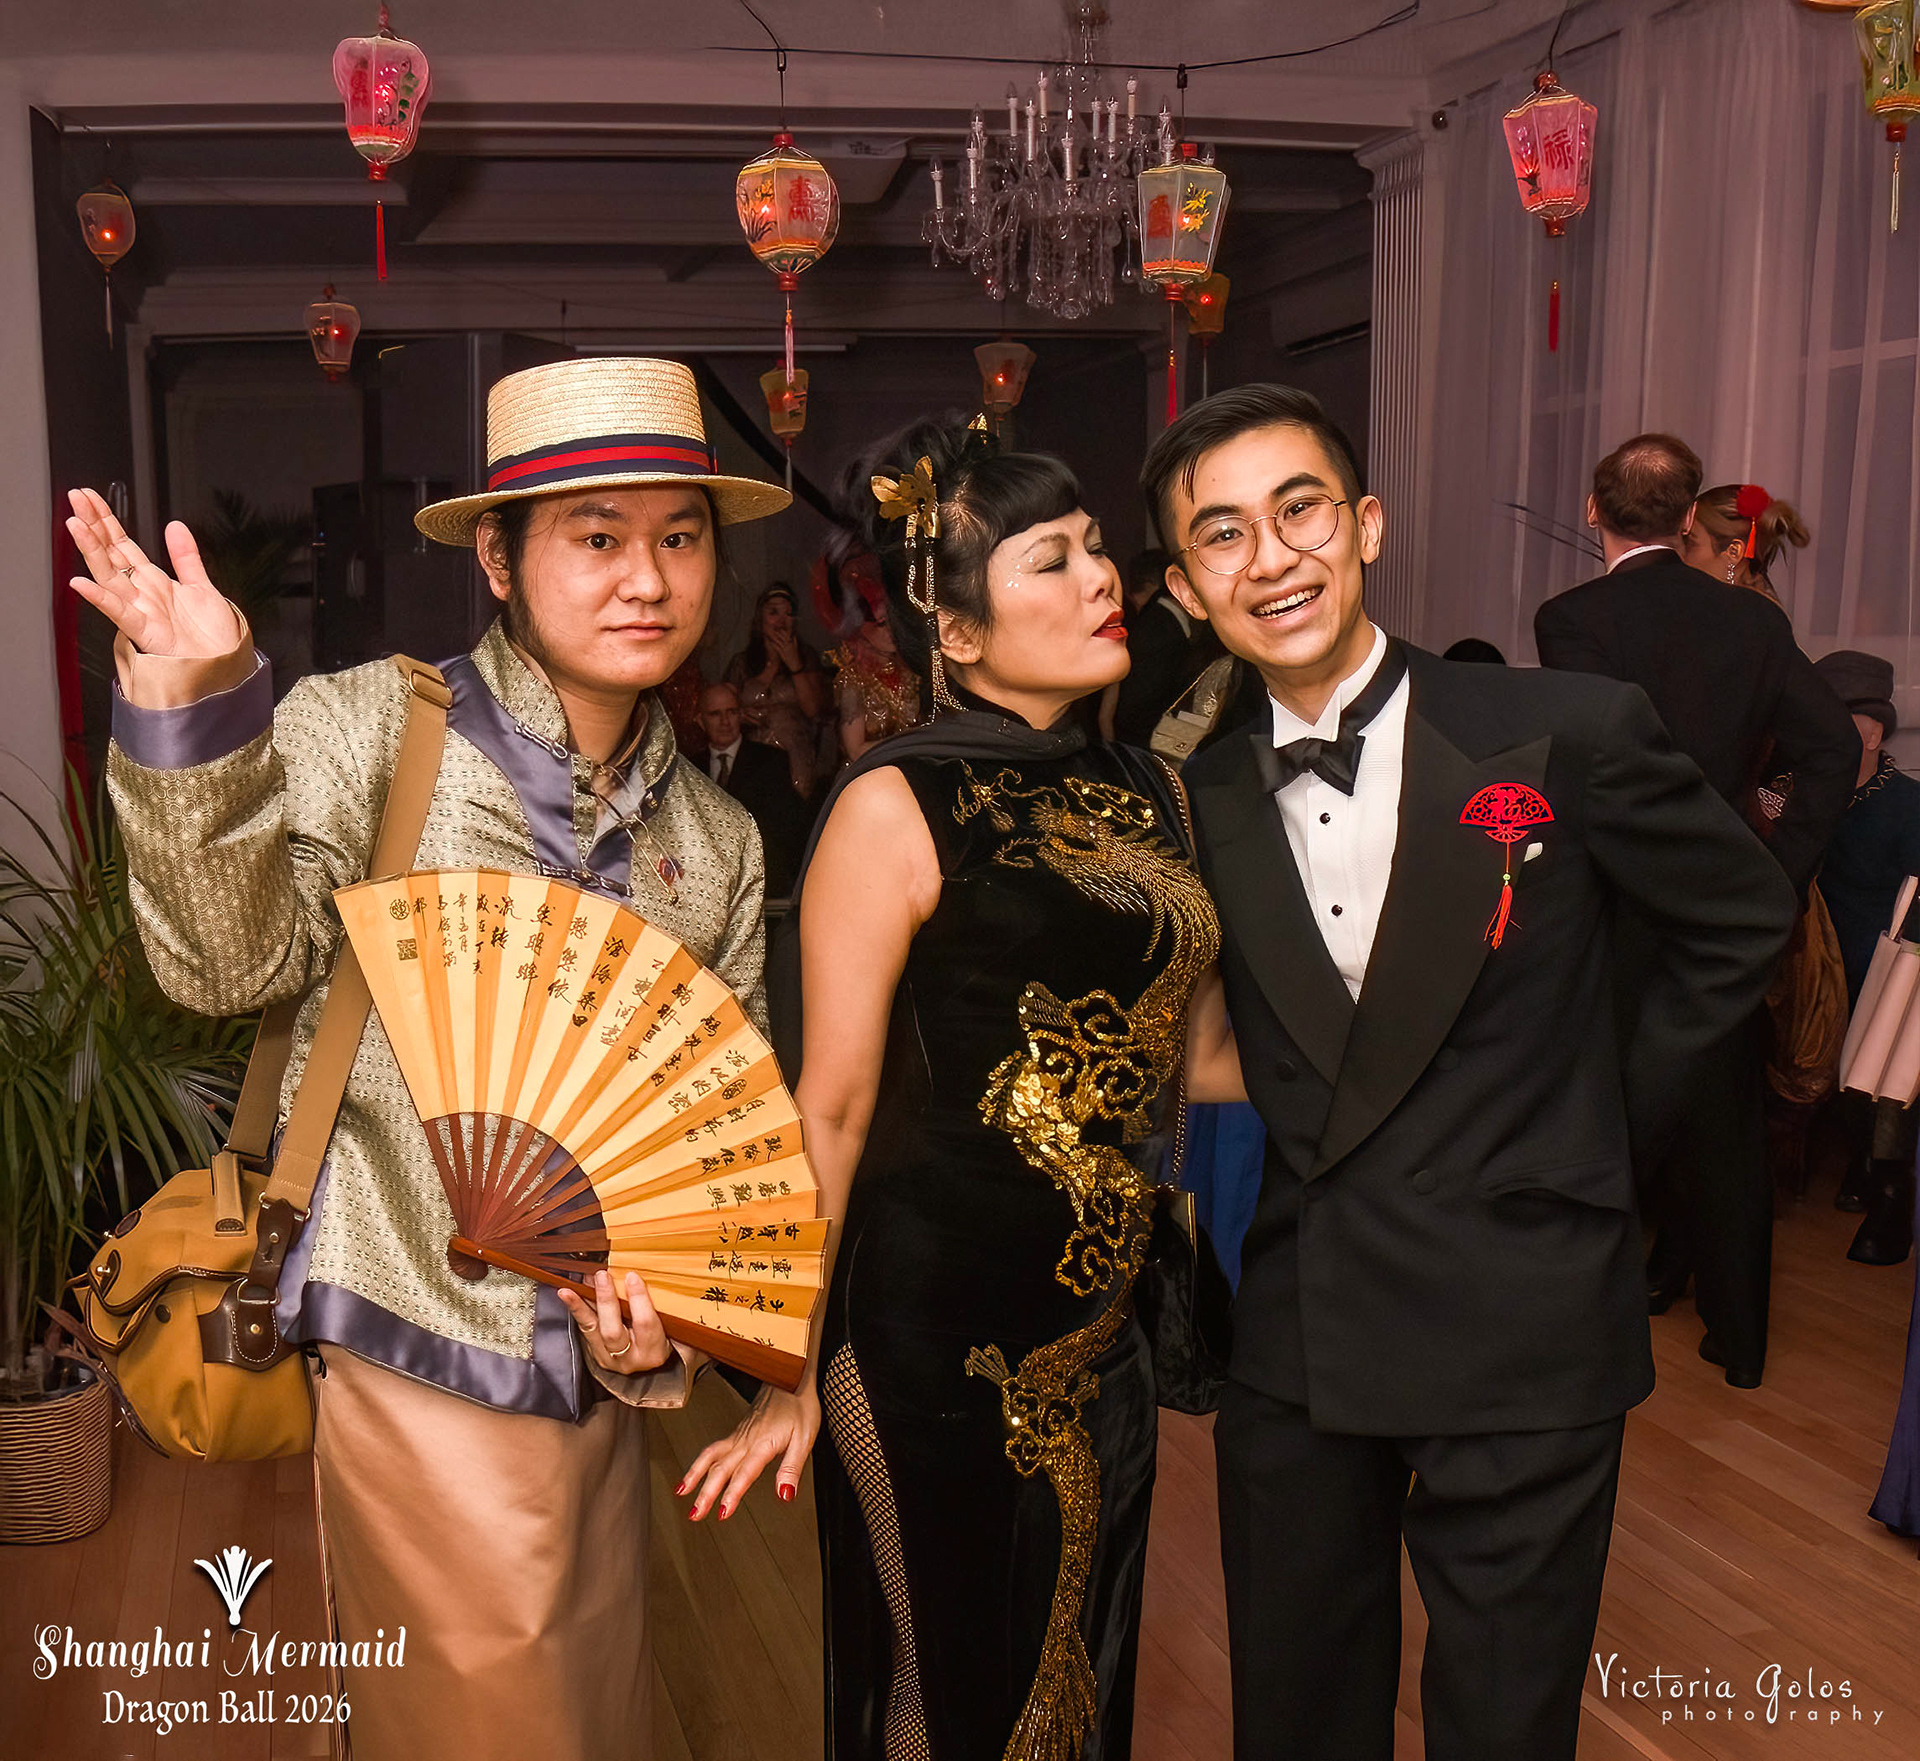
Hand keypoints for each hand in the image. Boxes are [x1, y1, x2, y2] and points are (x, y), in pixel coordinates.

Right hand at [64, 488, 241, 659]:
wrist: (226, 666)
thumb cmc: (213, 637)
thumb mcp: (202, 587)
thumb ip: (186, 556)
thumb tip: (175, 526)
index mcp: (153, 582)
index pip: (121, 544)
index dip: (106, 520)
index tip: (89, 497)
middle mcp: (142, 594)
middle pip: (110, 554)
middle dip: (93, 525)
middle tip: (75, 498)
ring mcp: (141, 612)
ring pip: (109, 577)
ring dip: (91, 551)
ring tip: (75, 527)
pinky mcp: (146, 632)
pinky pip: (120, 613)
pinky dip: (101, 598)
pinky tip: (82, 583)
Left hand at [556, 1268, 672, 1375]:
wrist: (655, 1365)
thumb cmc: (670, 1340)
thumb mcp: (674, 1327)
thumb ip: (664, 1306)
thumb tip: (644, 1274)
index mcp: (655, 1352)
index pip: (645, 1324)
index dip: (639, 1299)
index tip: (632, 1276)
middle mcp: (631, 1359)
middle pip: (614, 1330)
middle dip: (607, 1301)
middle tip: (602, 1275)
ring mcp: (611, 1358)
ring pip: (595, 1330)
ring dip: (584, 1304)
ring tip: (574, 1286)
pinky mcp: (597, 1354)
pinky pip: (585, 1329)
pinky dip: (576, 1309)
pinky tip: (566, 1294)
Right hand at [679, 1380, 819, 1519]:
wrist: (792, 1377)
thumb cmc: (800, 1405)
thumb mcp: (805, 1439)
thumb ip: (792, 1468)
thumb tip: (785, 1494)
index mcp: (763, 1442)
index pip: (745, 1472)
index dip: (733, 1493)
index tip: (723, 1512)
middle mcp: (746, 1439)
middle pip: (721, 1468)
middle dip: (706, 1493)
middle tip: (695, 1514)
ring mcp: (739, 1434)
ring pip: (711, 1456)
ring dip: (695, 1476)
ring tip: (682, 1494)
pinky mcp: (737, 1432)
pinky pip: (713, 1449)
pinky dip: (700, 1463)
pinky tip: (694, 1474)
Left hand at [769, 632, 802, 672]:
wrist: (795, 664)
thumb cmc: (796, 656)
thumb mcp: (796, 648)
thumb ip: (795, 641)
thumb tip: (794, 636)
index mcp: (792, 643)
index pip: (787, 635)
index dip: (783, 631)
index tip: (779, 627)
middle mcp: (789, 646)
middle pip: (782, 637)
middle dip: (778, 633)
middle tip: (773, 629)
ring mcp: (785, 650)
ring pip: (779, 642)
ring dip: (775, 638)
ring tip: (770, 634)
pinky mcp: (782, 654)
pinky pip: (777, 648)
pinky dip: (774, 645)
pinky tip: (770, 642)